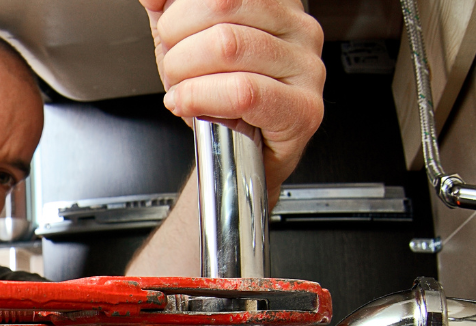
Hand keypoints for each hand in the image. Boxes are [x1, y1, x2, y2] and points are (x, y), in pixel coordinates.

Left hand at [140, 0, 324, 196]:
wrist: (239, 159)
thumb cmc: (218, 97)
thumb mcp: (185, 41)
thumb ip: (169, 9)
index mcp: (275, 1)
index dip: (178, 12)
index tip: (170, 36)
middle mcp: (298, 26)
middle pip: (220, 4)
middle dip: (178, 41)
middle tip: (175, 68)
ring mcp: (306, 67)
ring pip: (227, 46)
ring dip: (184, 75)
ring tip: (182, 91)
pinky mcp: (303, 108)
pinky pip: (242, 92)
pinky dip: (200, 98)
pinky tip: (189, 105)